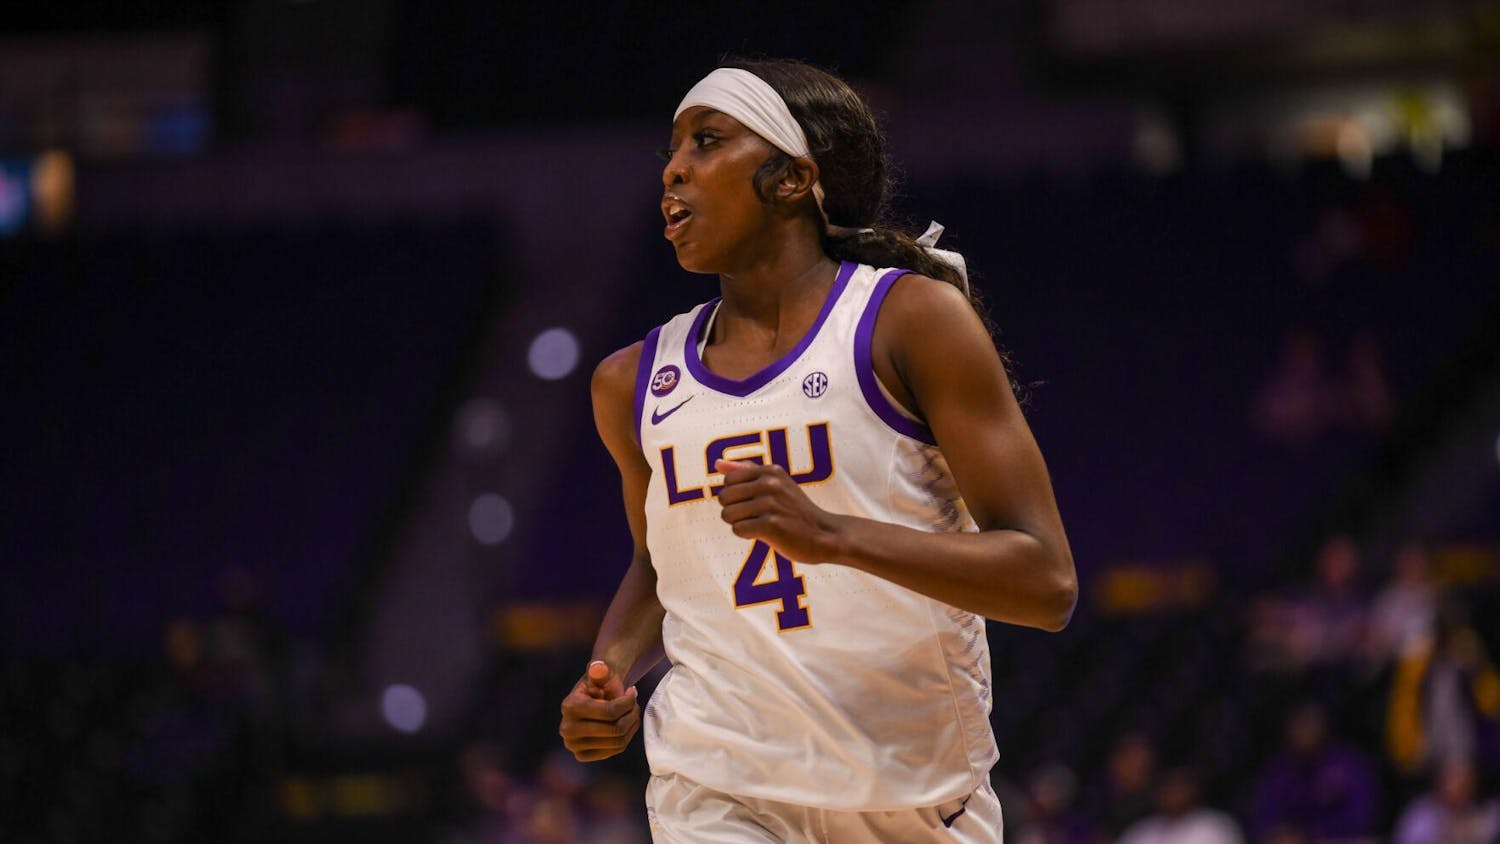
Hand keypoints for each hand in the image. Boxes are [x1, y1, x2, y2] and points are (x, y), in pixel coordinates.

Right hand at [559, 660, 639, 761]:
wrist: (592, 699)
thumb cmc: (600, 683)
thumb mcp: (602, 672)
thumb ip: (600, 668)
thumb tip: (598, 668)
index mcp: (570, 706)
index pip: (609, 711)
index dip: (627, 702)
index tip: (633, 691)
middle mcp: (567, 729)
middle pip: (615, 729)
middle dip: (631, 714)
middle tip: (635, 704)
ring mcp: (573, 745)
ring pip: (618, 742)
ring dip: (631, 725)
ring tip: (632, 712)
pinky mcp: (582, 755)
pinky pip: (615, 750)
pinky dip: (626, 736)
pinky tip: (626, 723)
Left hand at [714, 459, 844, 562]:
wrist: (825, 535)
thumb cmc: (796, 511)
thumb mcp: (777, 484)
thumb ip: (746, 472)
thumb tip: (717, 463)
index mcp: (770, 471)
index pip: (727, 481)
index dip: (736, 497)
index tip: (755, 504)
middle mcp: (770, 483)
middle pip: (724, 497)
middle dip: (734, 511)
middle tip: (757, 517)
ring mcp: (771, 503)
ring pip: (727, 515)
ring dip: (740, 524)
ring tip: (762, 525)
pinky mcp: (771, 525)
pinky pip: (737, 530)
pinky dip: (747, 535)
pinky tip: (765, 535)